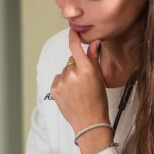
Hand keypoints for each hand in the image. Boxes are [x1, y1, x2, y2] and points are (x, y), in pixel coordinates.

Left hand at [51, 30, 110, 145]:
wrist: (89, 122)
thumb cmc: (98, 101)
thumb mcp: (99, 78)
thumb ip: (93, 59)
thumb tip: (93, 43)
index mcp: (86, 70)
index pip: (75, 47)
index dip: (73, 37)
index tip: (72, 31)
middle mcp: (72, 74)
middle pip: (71, 60)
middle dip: (77, 65)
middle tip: (84, 80)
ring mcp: (62, 82)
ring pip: (65, 70)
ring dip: (70, 75)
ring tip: (78, 89)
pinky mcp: (54, 90)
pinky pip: (58, 79)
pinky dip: (63, 83)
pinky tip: (71, 93)